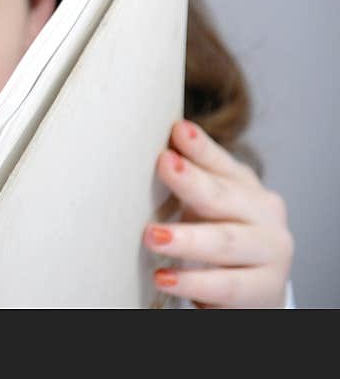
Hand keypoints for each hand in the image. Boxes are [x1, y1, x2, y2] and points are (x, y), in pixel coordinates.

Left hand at [143, 120, 293, 307]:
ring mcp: (270, 255)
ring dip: (187, 239)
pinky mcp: (263, 291)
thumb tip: (168, 137)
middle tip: (164, 166)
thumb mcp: (211, 203)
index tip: (177, 131)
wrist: (258, 288)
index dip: (200, 148)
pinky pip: (225, 286)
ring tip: (152, 236)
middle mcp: (266, 217)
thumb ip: (193, 173)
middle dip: (192, 182)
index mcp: (248, 189)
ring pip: (226, 243)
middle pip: (224, 198)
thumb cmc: (225, 234)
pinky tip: (165, 277)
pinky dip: (194, 283)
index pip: (221, 164)